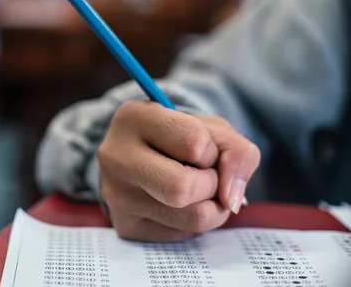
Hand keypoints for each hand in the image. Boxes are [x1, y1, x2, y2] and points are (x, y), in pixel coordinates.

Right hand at [98, 101, 259, 241]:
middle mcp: (115, 156)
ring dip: (211, 208)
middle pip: (183, 187)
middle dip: (212, 185)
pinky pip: (181, 236)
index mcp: (133, 117)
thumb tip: (231, 201)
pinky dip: (195, 224)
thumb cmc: (182, 138)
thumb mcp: (213, 129)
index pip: (193, 142)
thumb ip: (237, 152)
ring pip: (190, 217)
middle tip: (205, 176)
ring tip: (199, 192)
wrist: (145, 158)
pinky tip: (181, 206)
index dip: (211, 150)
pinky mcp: (125, 225)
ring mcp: (115, 194)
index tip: (201, 149)